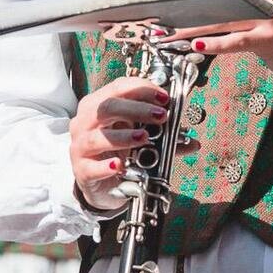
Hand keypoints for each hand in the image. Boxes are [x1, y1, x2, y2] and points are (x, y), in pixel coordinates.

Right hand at [69, 76, 169, 213]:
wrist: (102, 185)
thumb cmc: (119, 153)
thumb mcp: (140, 140)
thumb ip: (164, 138)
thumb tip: (192, 142)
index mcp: (98, 106)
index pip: (117, 88)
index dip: (142, 89)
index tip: (165, 98)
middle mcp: (85, 123)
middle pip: (107, 107)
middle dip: (136, 109)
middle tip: (161, 116)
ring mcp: (80, 147)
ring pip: (97, 137)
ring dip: (123, 136)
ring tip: (144, 138)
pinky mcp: (81, 170)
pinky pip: (91, 167)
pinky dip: (106, 166)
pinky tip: (120, 166)